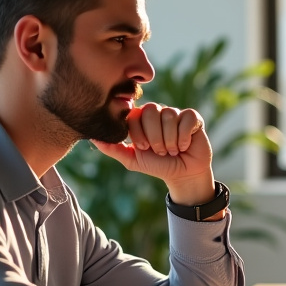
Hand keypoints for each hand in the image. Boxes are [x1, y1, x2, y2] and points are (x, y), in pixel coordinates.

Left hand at [91, 103, 218, 207]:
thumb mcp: (133, 159)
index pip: (134, 114)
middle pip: (151, 111)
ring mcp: (176, 113)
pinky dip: (184, 138)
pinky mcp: (193, 118)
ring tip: (173, 150)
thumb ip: (113, 148)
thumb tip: (93, 138)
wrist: (182, 175)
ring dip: (170, 141)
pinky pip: (186, 119)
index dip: (139, 133)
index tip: (144, 147)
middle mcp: (158, 112)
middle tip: (159, 151)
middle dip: (155, 137)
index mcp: (142, 119)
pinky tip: (184, 145)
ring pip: (169, 116)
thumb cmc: (157, 165)